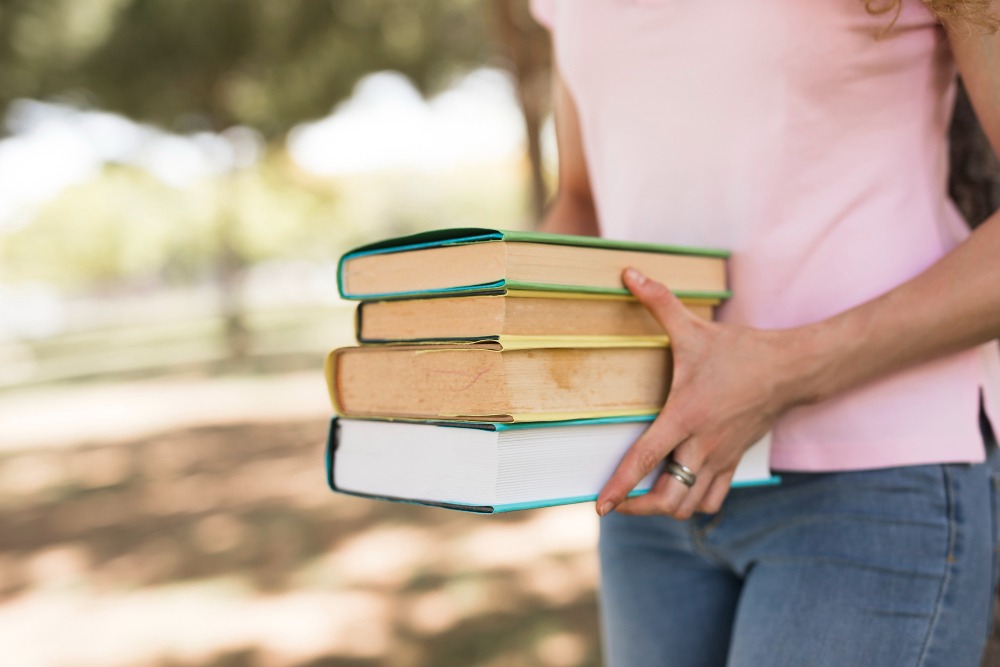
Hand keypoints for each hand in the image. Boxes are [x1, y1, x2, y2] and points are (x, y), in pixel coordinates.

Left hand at [596, 268, 803, 518]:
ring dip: (666, 509)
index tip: (600, 507)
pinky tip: (678, 492)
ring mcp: (721, 458)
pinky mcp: (735, 462)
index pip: (644, 461)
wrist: (791, 369)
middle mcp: (702, 446)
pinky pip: (714, 499)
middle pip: (669, 499)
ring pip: (691, 505)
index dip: (620, 488)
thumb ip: (658, 302)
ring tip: (645, 501)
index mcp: (685, 417)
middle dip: (639, 509)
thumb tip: (628, 273)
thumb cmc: (739, 351)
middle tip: (618, 505)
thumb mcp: (694, 328)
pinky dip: (693, 503)